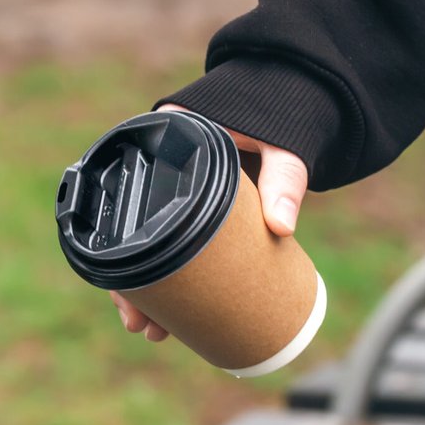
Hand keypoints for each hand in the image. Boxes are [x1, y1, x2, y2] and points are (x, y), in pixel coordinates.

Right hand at [111, 105, 309, 342]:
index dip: (124, 250)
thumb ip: (284, 180)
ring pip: (152, 241)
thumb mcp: (282, 147)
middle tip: (144, 327)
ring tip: (156, 331)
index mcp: (169, 138)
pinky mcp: (197, 201)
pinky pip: (174, 238)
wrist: (299, 94)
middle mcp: (163, 164)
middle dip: (135, 285)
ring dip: (151, 287)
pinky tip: (171, 308)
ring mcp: (179, 186)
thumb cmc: (283, 114)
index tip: (131, 294)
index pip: (129, 198)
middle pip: (135, 229)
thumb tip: (283, 227)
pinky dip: (173, 271)